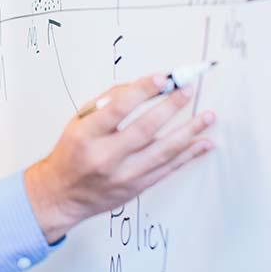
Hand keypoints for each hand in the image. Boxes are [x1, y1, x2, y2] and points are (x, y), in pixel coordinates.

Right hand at [24, 73, 214, 243]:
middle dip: (171, 106)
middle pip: (145, 128)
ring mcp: (123, 174)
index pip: (118, 109)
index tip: (164, 78)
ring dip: (189, 132)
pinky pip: (168, 169)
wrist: (62, 194)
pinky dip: (188, 155)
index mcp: (87, 135)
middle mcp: (105, 156)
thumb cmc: (72, 153)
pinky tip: (204, 143)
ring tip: (208, 116)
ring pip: (162, 151)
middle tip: (189, 90)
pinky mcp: (137, 187)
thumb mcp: (78, 122)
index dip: (142, 91)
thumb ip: (107, 103)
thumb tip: (140, 87)